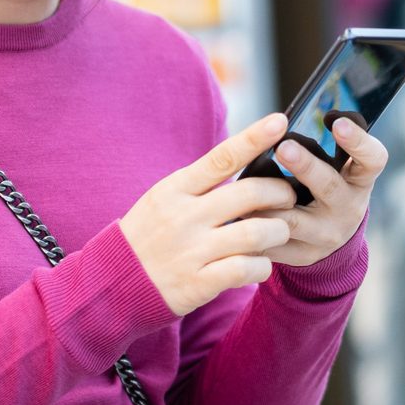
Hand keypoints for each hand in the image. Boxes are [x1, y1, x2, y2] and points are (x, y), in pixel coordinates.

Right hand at [119, 114, 298, 315]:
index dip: (254, 138)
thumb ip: (201, 184)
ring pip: (256, 233)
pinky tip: (260, 264)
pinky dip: (263, 266)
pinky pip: (246, 269)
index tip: (280, 121)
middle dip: (281, 193)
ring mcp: (191, 251)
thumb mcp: (164, 199)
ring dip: (279, 231)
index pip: (221, 157)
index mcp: (175, 190)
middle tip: (289, 197)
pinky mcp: (198, 283)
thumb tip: (246, 159)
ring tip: (279, 232)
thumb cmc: (149, 236)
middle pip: (249, 194)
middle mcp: (183, 217)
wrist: (115, 283)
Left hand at [251, 113, 387, 266]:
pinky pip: (273, 242)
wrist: (330, 237)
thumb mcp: (338, 168)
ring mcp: (326, 236)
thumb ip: (321, 147)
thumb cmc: (327, 186)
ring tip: (246, 187)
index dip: (358, 141)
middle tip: (284, 147)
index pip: (372, 159)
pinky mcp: (301, 255)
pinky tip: (235, 217)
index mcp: (360, 180)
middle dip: (306, 166)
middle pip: (329, 187)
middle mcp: (348, 208)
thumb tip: (284, 120)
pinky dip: (253, 227)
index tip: (338, 122)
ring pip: (294, 221)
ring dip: (268, 203)